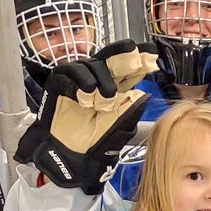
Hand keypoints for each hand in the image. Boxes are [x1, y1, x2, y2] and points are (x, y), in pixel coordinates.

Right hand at [14, 41, 153, 193]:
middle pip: (111, 58)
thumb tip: (144, 94)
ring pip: (91, 64)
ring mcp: (78, 81)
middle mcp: (98, 81)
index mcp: (116, 89)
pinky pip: (68, 73)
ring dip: (101, 78)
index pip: (129, 69)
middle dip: (123, 55)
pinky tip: (85, 94)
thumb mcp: (120, 128)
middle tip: (133, 57)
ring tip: (104, 99)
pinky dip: (79, 81)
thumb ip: (131, 110)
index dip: (139, 59)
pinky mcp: (58, 85)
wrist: (70, 158)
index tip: (151, 52)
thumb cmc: (96, 144)